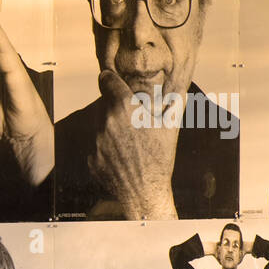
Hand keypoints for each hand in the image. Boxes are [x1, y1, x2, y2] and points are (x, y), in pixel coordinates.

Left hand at [88, 69, 177, 218]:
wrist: (145, 190)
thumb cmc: (160, 156)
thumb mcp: (171, 125)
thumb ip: (173, 99)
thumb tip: (178, 83)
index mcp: (124, 107)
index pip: (106, 80)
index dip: (110, 78)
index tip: (111, 78)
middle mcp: (104, 121)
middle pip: (102, 103)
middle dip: (113, 106)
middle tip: (129, 117)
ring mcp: (94, 139)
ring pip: (97, 123)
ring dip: (108, 125)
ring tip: (126, 139)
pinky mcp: (89, 155)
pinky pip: (94, 143)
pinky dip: (104, 145)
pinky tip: (120, 153)